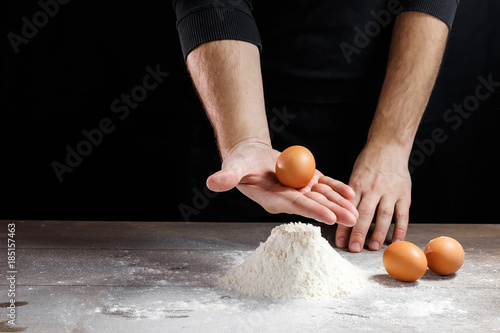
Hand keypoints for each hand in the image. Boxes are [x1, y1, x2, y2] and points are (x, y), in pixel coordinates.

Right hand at [206, 141, 358, 225]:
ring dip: (340, 202)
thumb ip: (226, 176)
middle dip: (334, 211)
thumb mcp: (233, 167)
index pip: (297, 206)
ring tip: (357, 210)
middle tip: (353, 219)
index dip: (313, 210)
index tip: (330, 217)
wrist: (251, 157)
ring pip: (323, 197)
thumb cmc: (240, 163)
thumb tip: (212, 183)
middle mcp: (289, 197)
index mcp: (274, 199)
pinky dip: (337, 188)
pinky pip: (324, 185)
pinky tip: (351, 193)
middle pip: (315, 204)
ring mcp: (299, 189)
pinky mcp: (306, 179)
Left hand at [336, 143, 410, 251]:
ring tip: (372, 247)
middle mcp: (373, 189)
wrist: (388, 146)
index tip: (340, 242)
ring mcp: (390, 192)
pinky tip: (395, 242)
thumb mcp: (354, 175)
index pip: (348, 209)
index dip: (343, 226)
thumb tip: (340, 217)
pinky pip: (403, 215)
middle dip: (358, 233)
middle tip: (354, 248)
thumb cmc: (368, 163)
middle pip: (365, 214)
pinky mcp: (404, 194)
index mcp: (358, 184)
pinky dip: (400, 230)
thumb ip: (350, 195)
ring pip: (384, 216)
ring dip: (378, 233)